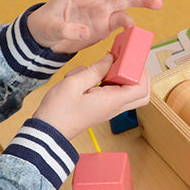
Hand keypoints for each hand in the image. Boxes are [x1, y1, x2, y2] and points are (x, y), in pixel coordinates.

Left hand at [27, 0, 161, 52]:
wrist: (44, 38)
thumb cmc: (44, 26)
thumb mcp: (52, 27)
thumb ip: (68, 29)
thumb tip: (86, 31)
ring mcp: (102, 10)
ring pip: (126, 2)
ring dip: (142, 2)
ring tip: (158, 3)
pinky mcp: (105, 23)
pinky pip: (122, 21)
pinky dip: (130, 23)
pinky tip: (136, 28)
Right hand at [32, 55, 151, 139]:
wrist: (47, 131)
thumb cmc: (58, 111)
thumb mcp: (74, 84)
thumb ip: (95, 70)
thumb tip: (111, 58)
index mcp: (112, 101)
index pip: (141, 88)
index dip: (140, 71)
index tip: (130, 58)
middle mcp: (114, 107)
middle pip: (141, 93)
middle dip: (138, 75)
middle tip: (125, 62)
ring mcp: (109, 108)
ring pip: (127, 91)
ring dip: (118, 77)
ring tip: (99, 68)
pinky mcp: (101, 107)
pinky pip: (112, 92)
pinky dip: (104, 82)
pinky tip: (85, 77)